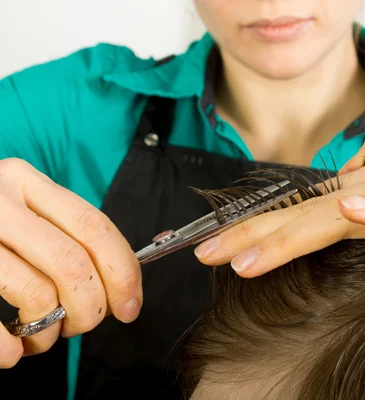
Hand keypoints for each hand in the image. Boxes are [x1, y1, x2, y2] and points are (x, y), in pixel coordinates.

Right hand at [0, 159, 141, 367]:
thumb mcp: (23, 209)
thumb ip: (65, 234)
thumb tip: (121, 288)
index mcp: (27, 182)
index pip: (94, 227)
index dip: (122, 272)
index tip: (130, 306)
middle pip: (71, 263)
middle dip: (90, 307)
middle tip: (83, 324)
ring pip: (36, 292)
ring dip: (49, 330)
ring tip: (42, 336)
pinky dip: (8, 348)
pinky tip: (12, 353)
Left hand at [195, 128, 364, 276]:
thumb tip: (348, 190)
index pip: (314, 201)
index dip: (266, 223)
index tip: (223, 245)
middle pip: (317, 209)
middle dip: (258, 234)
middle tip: (211, 254)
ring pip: (354, 213)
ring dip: (298, 232)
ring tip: (250, 254)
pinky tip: (353, 211)